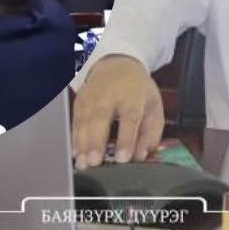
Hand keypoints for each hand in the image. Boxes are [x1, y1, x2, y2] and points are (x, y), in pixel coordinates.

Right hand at [72, 55, 163, 169]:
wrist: (117, 65)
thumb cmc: (137, 90)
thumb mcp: (154, 107)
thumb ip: (150, 133)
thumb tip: (141, 156)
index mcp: (133, 96)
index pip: (130, 118)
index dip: (126, 139)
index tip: (122, 158)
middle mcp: (110, 95)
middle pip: (101, 118)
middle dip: (97, 142)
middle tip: (95, 162)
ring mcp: (92, 97)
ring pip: (85, 121)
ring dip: (83, 144)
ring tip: (84, 164)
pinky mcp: (80, 101)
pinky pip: (75, 121)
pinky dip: (75, 138)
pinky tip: (76, 154)